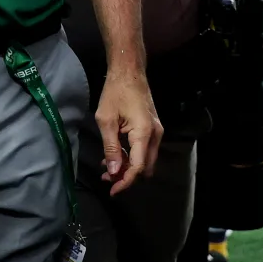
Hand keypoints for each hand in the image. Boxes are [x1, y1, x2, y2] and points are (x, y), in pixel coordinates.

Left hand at [95, 70, 161, 194]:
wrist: (129, 71)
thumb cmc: (115, 92)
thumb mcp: (106, 120)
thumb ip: (111, 148)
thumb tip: (114, 172)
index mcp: (144, 133)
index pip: (137, 167)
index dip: (125, 182)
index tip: (111, 190)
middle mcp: (155, 135)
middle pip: (144, 167)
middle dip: (126, 176)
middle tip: (106, 178)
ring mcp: (156, 131)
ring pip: (145, 160)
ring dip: (128, 167)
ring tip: (106, 168)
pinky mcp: (153, 128)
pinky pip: (144, 150)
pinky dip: (131, 156)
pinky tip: (115, 156)